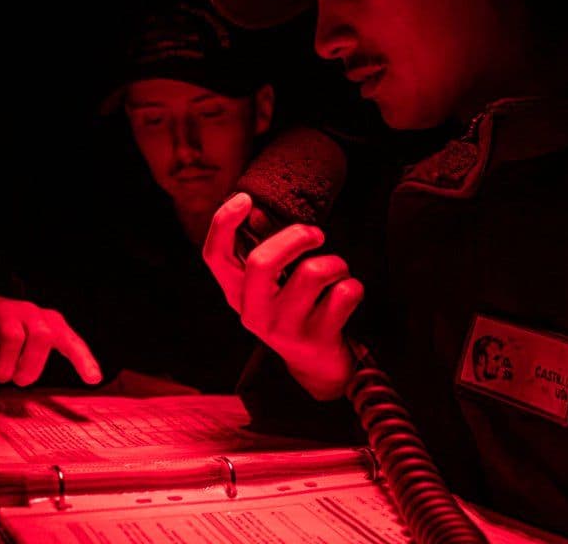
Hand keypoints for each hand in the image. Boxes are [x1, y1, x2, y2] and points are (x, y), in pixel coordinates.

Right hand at [0, 294, 101, 385]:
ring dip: (5, 366)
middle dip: (32, 366)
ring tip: (0, 375)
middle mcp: (30, 313)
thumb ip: (42, 359)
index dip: (83, 359)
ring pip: (12, 338)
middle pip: (41, 337)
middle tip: (19, 381)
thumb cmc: (10, 331)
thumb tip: (43, 386)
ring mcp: (5, 311)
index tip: (93, 380)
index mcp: (48, 322)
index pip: (70, 340)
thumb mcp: (32, 341)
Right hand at [203, 193, 363, 399]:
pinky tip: (348, 295)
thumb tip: (256, 212)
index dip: (224, 223)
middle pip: (262, 261)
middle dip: (297, 237)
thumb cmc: (296, 311)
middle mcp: (254, 313)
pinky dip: (353, 286)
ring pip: (312, 273)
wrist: (318, 366)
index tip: (246, 200)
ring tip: (338, 271)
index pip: (215, 256)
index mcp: (238, 294)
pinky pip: (343, 294)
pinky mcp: (316, 340)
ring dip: (335, 263)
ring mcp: (284, 329)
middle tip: (317, 235)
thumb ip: (264, 250)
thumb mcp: (273, 285)